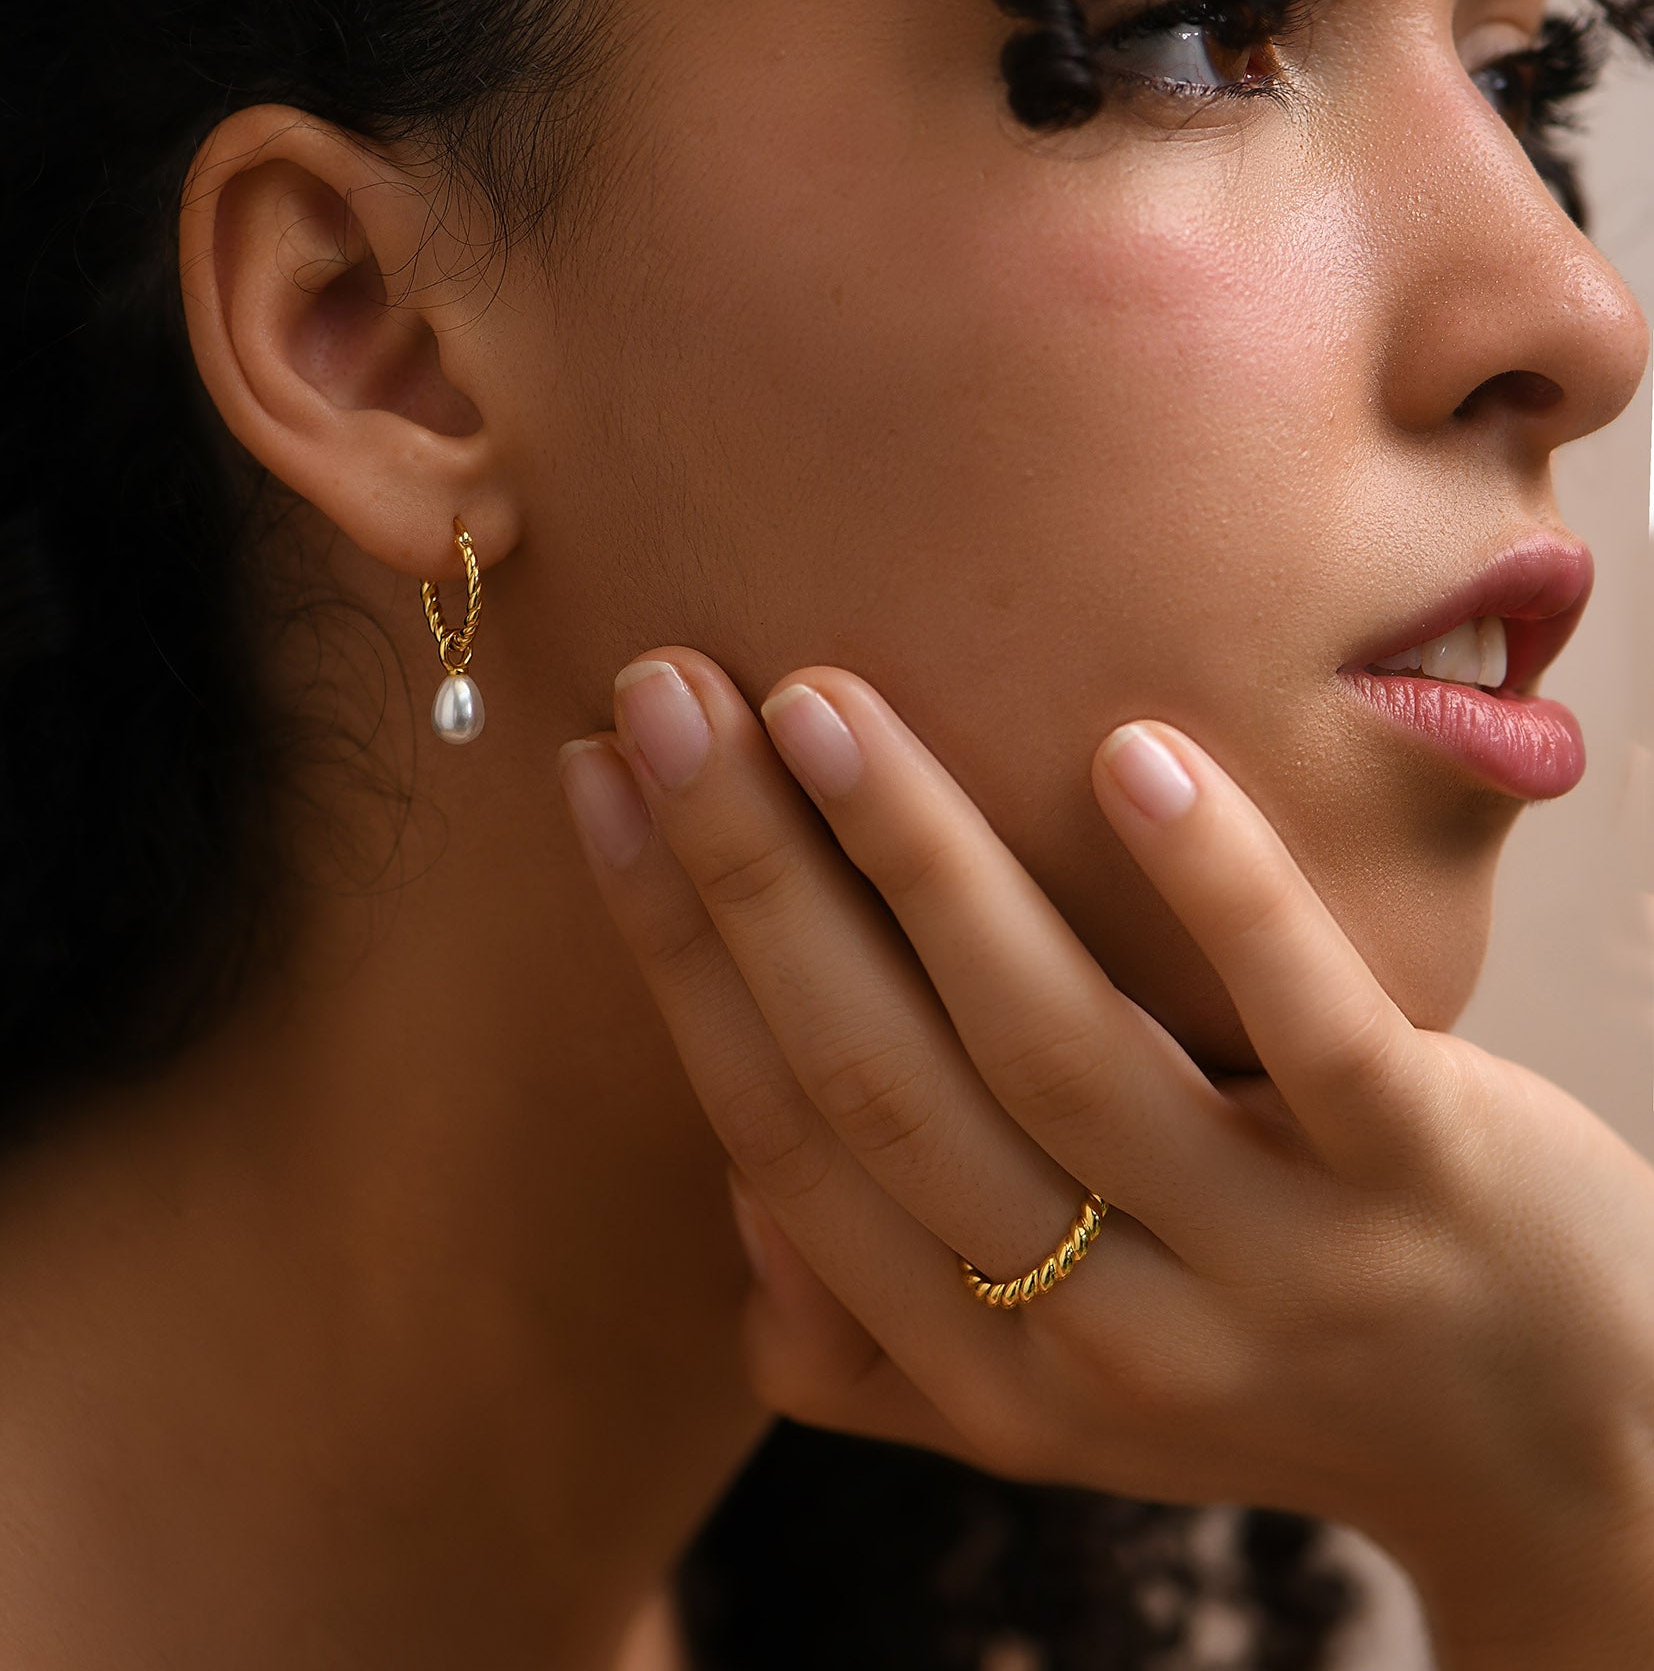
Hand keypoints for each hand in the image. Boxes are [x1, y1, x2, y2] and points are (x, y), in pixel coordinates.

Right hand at [555, 650, 1653, 1665]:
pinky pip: (1302, 1026)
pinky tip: (1132, 753)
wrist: (1552, 1453)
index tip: (595, 784)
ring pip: (1053, 1043)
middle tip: (661, 693)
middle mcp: (1099, 1334)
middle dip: (746, 875)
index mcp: (979, 1369)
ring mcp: (1267, 1258)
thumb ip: (877, 1345)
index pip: (782, 1135)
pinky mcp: (1422, 1172)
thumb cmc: (1270, 1377)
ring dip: (920, 860)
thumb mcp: (1053, 1400)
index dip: (675, 954)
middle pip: (877, 1079)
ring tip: (819, 699)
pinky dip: (1217, 894)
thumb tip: (741, 1209)